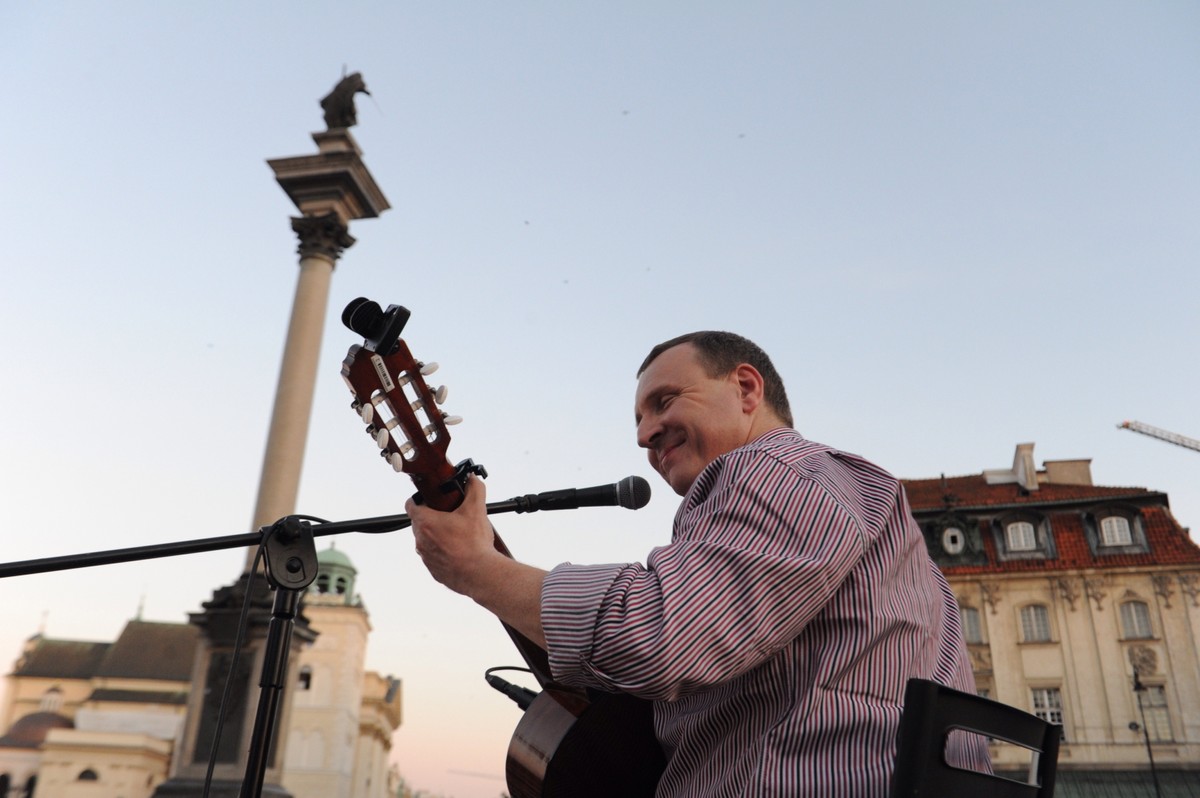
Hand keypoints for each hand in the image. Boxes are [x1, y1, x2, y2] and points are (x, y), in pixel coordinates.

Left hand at [405, 475, 499, 596]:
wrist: (479, 574)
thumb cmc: (474, 544)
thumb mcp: (477, 509)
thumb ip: (475, 489)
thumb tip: (473, 479)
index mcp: (426, 522)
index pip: (411, 505)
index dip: (418, 499)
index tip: (428, 499)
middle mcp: (421, 540)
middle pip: (420, 523)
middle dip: (432, 518)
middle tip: (450, 516)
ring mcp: (425, 557)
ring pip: (426, 541)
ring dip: (437, 536)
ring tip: (457, 535)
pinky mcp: (433, 570)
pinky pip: (434, 557)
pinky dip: (443, 553)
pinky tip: (459, 551)